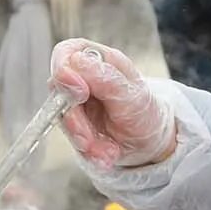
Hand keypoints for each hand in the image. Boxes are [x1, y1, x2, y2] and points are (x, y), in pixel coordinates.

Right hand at [50, 39, 176, 168]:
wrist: (150, 142)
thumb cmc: (144, 111)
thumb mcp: (133, 94)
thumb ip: (105, 78)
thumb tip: (76, 61)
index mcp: (96, 60)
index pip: (66, 53)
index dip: (64, 70)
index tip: (80, 93)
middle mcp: (81, 80)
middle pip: (59, 93)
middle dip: (76, 121)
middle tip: (91, 137)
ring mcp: (75, 106)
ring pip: (64, 122)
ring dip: (85, 142)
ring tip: (109, 151)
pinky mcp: (74, 128)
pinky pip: (72, 142)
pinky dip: (89, 153)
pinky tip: (106, 156)